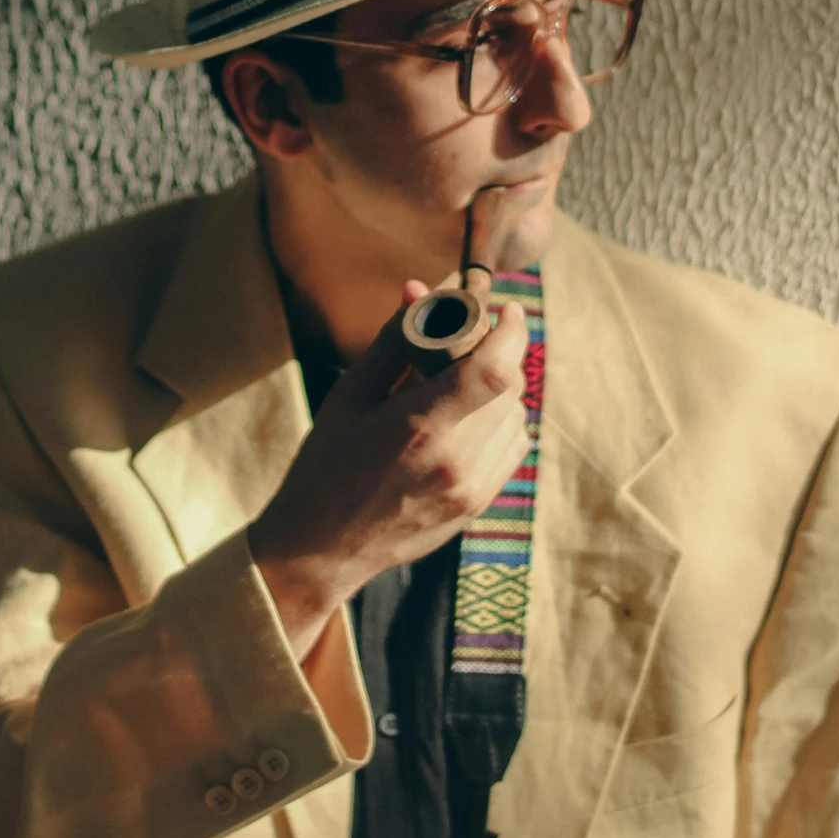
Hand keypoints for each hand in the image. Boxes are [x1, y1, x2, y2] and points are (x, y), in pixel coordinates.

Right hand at [249, 285, 530, 661]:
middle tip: (474, 340)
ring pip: (516, 416)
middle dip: (499, 354)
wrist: (322, 547)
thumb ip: (394, 341)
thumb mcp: (350, 396)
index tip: (508, 309)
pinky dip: (501, 421)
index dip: (511, 331)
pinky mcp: (478, 505)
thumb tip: (421, 290)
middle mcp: (455, 461)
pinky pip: (512, 447)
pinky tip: (468, 418)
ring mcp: (472, 488)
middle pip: (509, 387)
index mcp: (418, 428)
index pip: (493, 370)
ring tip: (462, 381)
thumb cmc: (327, 464)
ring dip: (501, 388)